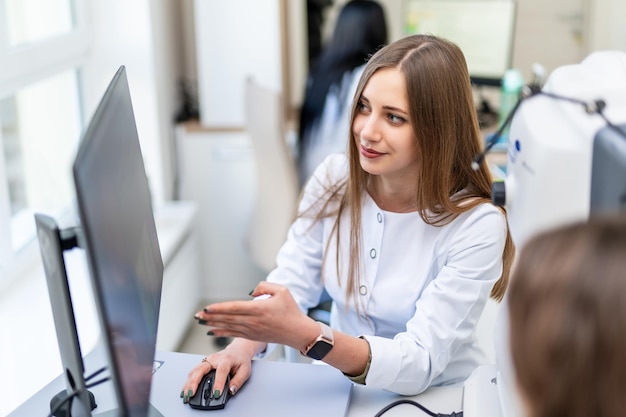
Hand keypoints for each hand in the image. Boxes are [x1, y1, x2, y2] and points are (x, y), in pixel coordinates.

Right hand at [180, 339, 254, 403]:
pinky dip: (188, 382)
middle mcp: (214, 359)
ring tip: (186, 395)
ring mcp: (207, 360)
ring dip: (189, 383)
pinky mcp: (203, 364)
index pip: (221, 371)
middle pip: (201, 369)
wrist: (237, 350)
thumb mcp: (245, 370)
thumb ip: (238, 381)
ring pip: (194, 371)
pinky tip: (185, 390)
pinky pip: (193, 372)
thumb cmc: (240, 360)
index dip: (218, 383)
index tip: (216, 394)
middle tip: (191, 394)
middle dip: (194, 383)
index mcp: (226, 359)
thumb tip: (231, 391)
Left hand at [195, 281, 318, 350]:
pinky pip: (233, 334)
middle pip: (228, 318)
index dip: (219, 308)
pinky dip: (221, 332)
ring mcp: (252, 330)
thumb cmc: (291, 310)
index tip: (207, 308)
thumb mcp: (282, 291)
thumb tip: (250, 292)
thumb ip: (265, 286)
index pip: (235, 308)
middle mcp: (253, 321)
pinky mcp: (252, 336)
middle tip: (197, 315)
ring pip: (228, 327)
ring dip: (213, 324)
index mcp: (259, 309)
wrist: (297, 332)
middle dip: (211, 317)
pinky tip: (212, 331)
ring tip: (200, 321)